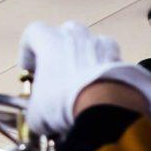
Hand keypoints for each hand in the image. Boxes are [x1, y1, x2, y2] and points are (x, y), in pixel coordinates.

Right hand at [18, 20, 150, 137]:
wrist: (106, 108)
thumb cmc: (63, 103)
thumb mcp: (37, 112)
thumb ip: (35, 109)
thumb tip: (38, 118)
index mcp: (49, 40)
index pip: (33, 33)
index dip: (28, 50)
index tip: (29, 68)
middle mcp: (76, 35)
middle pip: (66, 32)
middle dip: (60, 49)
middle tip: (58, 71)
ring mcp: (102, 45)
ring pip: (92, 42)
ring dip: (86, 56)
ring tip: (83, 78)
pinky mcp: (122, 60)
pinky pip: (112, 59)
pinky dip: (106, 69)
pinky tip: (103, 86)